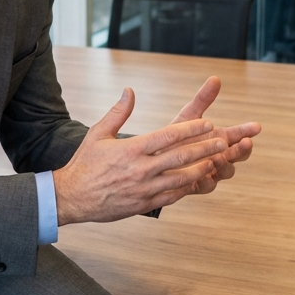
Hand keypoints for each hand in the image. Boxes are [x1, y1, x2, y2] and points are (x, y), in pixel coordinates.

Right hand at [53, 87, 232, 224]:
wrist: (71, 197)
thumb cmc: (85, 163)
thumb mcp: (98, 134)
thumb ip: (118, 112)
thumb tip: (130, 90)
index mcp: (131, 149)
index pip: (168, 136)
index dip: (190, 129)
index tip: (207, 124)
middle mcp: (140, 169)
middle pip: (180, 157)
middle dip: (204, 148)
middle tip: (222, 142)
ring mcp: (143, 189)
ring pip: (180, 179)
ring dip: (201, 169)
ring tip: (216, 161)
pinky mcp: (143, 204)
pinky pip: (171, 196)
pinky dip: (187, 188)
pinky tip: (197, 181)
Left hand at [167, 77, 258, 192]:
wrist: (154, 158)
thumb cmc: (175, 135)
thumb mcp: (189, 115)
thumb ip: (202, 99)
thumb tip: (215, 78)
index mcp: (219, 139)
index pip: (239, 135)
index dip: (247, 131)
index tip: (256, 126)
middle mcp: (218, 155)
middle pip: (238, 155)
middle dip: (243, 149)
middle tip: (246, 142)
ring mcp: (210, 170)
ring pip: (226, 171)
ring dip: (226, 164)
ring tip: (220, 157)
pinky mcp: (196, 184)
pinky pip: (207, 185)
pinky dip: (208, 180)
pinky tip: (205, 173)